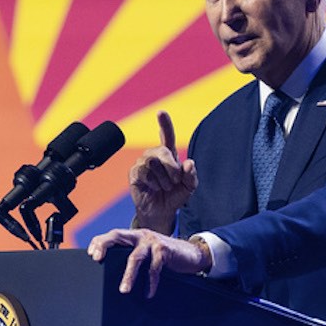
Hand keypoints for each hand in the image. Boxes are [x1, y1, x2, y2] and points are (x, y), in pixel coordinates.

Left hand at [87, 228, 208, 297]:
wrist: (192, 254)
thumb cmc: (165, 257)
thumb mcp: (146, 254)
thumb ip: (133, 257)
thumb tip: (112, 274)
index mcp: (133, 236)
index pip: (112, 234)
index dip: (100, 242)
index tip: (91, 254)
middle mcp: (141, 235)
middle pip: (117, 236)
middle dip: (104, 245)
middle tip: (96, 259)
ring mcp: (152, 241)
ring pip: (135, 257)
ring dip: (129, 275)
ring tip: (123, 290)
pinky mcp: (164, 250)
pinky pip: (154, 268)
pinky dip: (150, 283)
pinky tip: (148, 293)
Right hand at [128, 111, 196, 234]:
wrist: (161, 213)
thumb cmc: (175, 196)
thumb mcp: (189, 187)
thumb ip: (191, 175)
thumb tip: (188, 163)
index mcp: (169, 155)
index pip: (166, 136)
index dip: (164, 124)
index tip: (161, 112)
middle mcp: (154, 156)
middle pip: (162, 151)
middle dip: (171, 167)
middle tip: (175, 181)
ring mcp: (142, 163)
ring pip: (153, 162)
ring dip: (163, 179)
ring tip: (163, 187)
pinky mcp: (134, 173)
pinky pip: (144, 171)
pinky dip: (153, 183)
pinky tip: (153, 188)